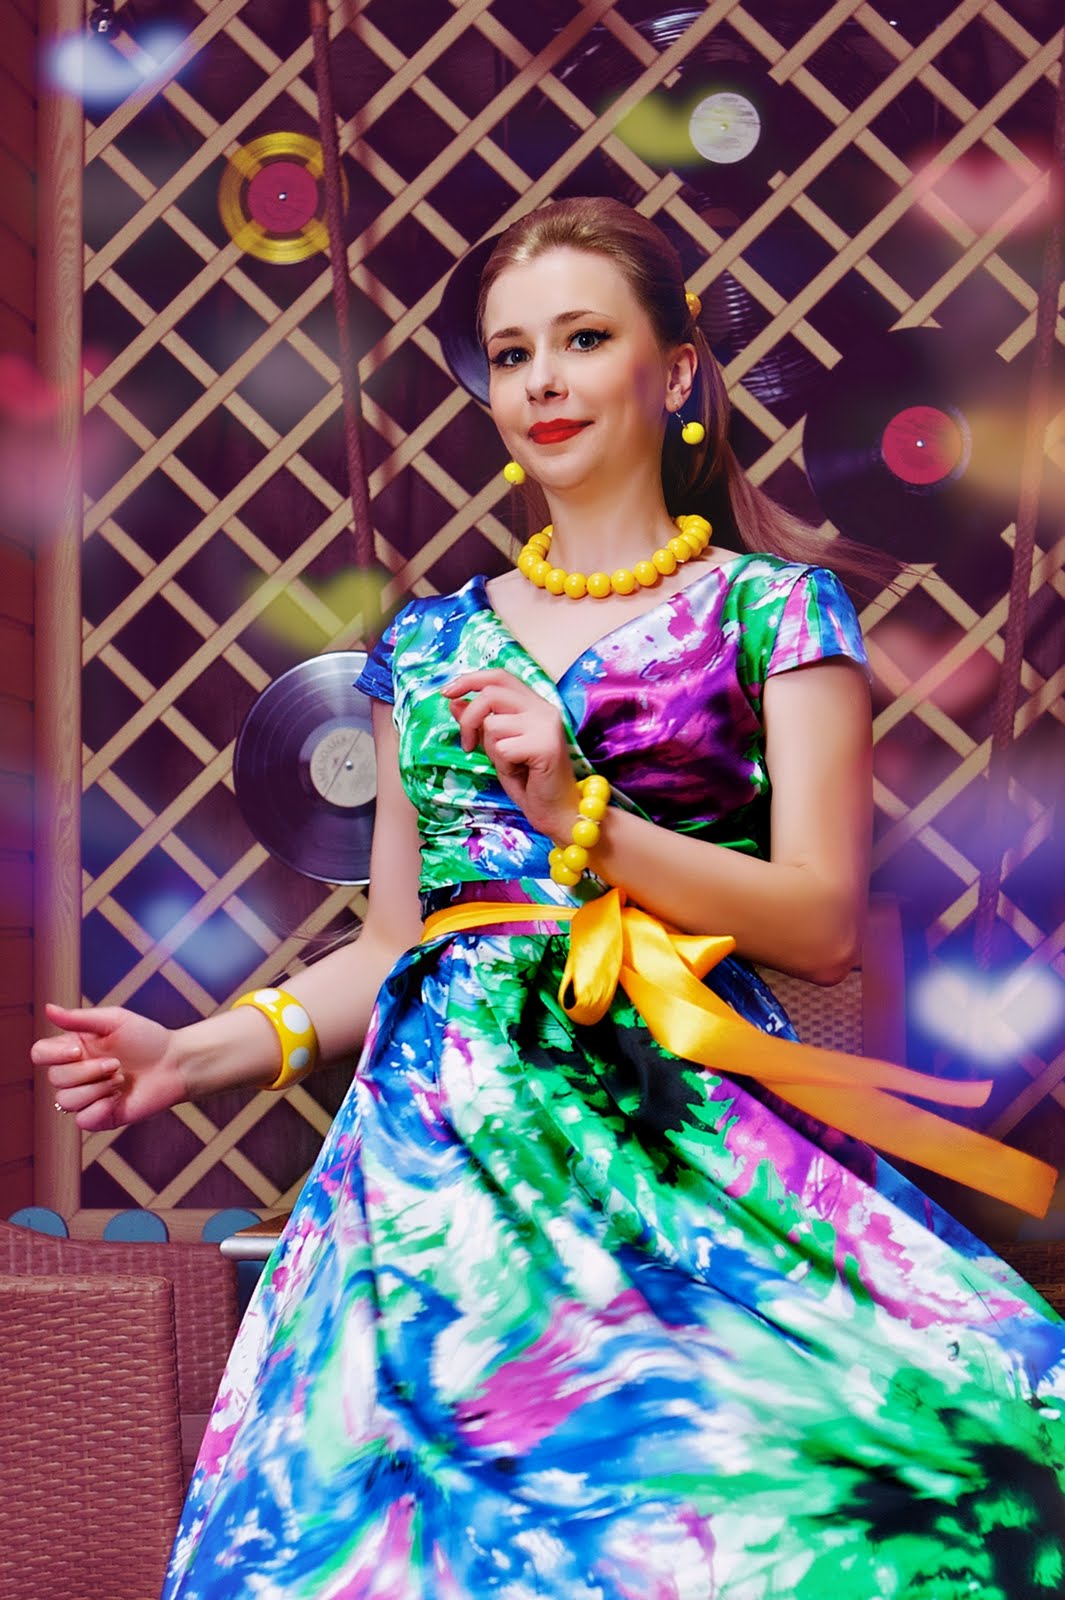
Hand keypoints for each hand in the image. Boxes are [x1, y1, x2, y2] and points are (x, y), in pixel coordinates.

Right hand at [32, 1003, 187, 1131]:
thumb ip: (79, 1018)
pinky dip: (100, 1109)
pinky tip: (118, 1099)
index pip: (39, 1054)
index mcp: (73, 1049)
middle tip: (116, 1064)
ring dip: (96, 1089)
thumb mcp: (114, 1021)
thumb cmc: (147, 1038)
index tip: (79, 1049)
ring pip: (65, 1101)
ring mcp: (87, 1097)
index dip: (53, 1054)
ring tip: (121, 1080)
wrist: (175, 1063)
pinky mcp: (100, 1117)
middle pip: (55, 1078)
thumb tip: (47, 1008)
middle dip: (87, 1071)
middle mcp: (76, 1074)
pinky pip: (82, 1120)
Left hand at [442, 669, 580, 839]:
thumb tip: (454, 702)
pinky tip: (520, 773)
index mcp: (534, 704)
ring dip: (492, 750)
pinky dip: (503, 765)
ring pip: (493, 724)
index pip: (499, 677)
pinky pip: (502, 748)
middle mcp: (543, 708)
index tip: (446, 693)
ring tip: (510, 764)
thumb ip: (479, 723)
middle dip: (469, 720)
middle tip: (467, 745)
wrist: (556, 810)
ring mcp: (546, 725)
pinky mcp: (546, 745)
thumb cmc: (529, 780)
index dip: (470, 680)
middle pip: (491, 694)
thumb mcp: (496, 747)